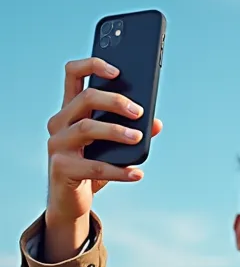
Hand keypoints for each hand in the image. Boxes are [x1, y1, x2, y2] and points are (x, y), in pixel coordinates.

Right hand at [44, 58, 161, 256]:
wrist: (70, 201)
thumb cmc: (91, 166)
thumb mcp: (111, 147)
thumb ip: (132, 131)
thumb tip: (156, 123)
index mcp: (70, 110)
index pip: (73, 74)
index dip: (93, 65)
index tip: (117, 71)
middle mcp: (59, 122)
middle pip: (85, 98)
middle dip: (115, 101)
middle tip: (138, 112)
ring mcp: (57, 144)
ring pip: (87, 127)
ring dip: (116, 131)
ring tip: (138, 138)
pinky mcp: (61, 167)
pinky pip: (94, 166)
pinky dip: (119, 170)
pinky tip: (136, 173)